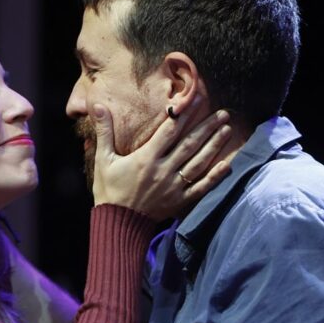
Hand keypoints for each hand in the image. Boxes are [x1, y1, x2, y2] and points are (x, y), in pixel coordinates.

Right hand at [91, 96, 232, 220]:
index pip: (170, 130)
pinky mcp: (179, 201)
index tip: (197, 99)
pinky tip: (227, 165)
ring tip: (227, 130)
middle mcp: (163, 170)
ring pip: (198, 163)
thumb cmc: (109, 191)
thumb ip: (104, 132)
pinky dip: (214, 177)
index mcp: (146, 158)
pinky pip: (200, 187)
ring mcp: (174, 186)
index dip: (184, 113)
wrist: (117, 224)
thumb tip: (97, 105)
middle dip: (207, 127)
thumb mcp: (103, 160)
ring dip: (214, 146)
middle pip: (190, 144)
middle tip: (223, 114)